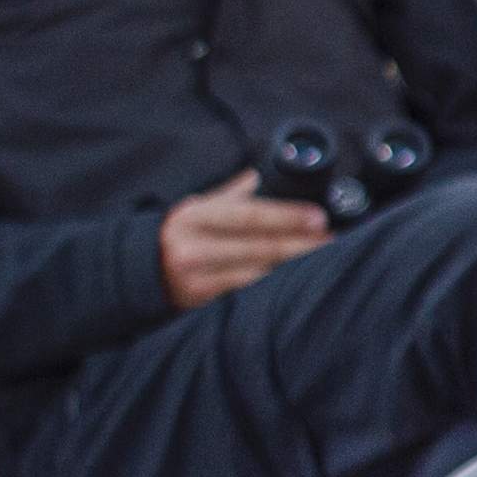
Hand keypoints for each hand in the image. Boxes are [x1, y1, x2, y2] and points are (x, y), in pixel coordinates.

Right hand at [157, 169, 330, 307]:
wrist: (140, 273)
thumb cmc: (181, 234)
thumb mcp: (199, 207)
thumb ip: (234, 193)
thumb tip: (268, 172)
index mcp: (196, 216)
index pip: (249, 214)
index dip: (287, 216)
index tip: (319, 217)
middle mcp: (195, 247)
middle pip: (261, 247)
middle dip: (303, 244)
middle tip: (335, 240)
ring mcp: (199, 279)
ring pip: (260, 275)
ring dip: (297, 269)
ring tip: (328, 261)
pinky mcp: (204, 304)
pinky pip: (249, 295)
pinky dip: (277, 290)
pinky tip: (300, 284)